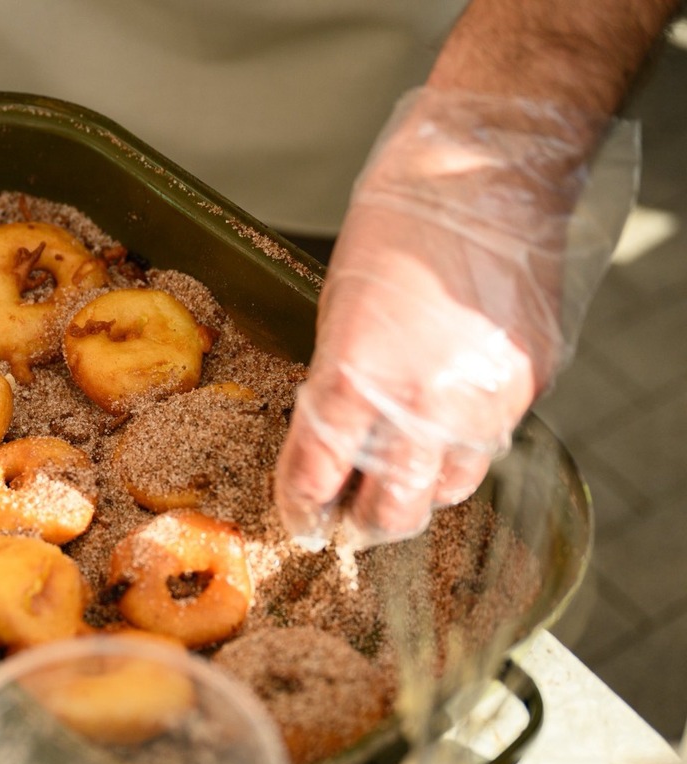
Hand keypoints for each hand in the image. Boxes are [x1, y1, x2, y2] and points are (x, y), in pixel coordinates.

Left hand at [274, 88, 635, 549]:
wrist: (484, 178)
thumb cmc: (396, 229)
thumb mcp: (337, 310)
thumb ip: (337, 384)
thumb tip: (336, 436)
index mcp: (354, 379)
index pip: (317, 477)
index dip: (302, 509)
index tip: (299, 520)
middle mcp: (419, 405)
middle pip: (392, 510)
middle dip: (364, 523)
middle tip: (349, 518)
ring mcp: (480, 402)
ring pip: (448, 490)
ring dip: (418, 493)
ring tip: (400, 475)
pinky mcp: (526, 388)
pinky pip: (489, 444)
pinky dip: (461, 449)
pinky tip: (444, 428)